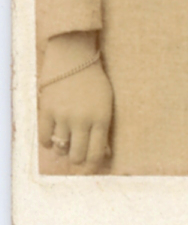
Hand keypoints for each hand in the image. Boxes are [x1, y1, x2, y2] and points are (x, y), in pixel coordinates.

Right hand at [38, 32, 112, 171]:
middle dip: (78, 158)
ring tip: (66, 140)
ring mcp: (63, 116)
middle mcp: (82, 120)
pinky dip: (49, 142)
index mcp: (101, 118)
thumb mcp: (106, 102)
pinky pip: (45, 139)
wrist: (73, 56)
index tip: (89, 168)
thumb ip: (103, 127)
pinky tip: (54, 135)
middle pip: (77, 156)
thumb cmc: (93, 80)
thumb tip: (102, 154)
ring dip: (63, 148)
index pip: (95, 155)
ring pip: (61, 149)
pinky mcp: (47, 111)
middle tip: (77, 152)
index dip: (92, 166)